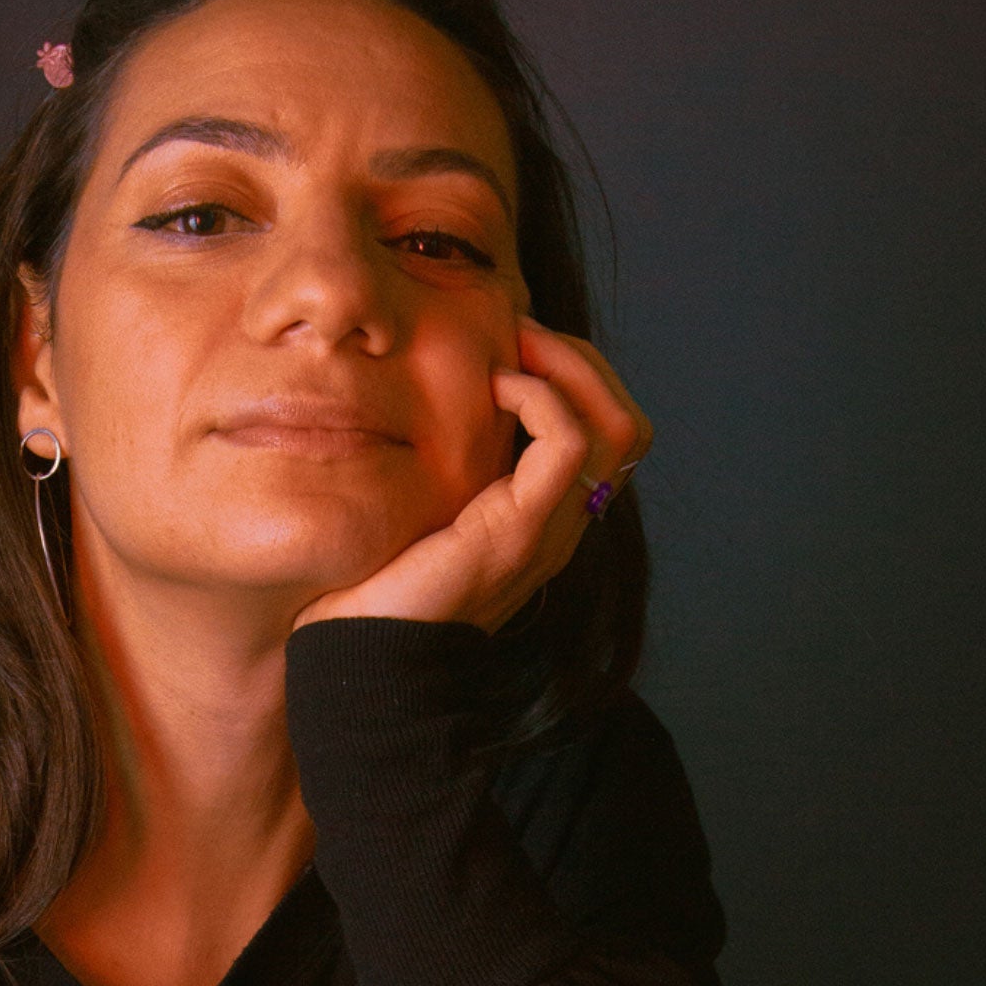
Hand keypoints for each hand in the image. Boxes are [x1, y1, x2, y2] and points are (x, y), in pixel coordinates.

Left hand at [292, 316, 652, 633]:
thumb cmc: (372, 585)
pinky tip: (494, 387)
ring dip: (568, 365)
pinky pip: (571, 442)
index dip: (572, 374)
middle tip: (520, 328)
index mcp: (543, 516)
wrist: (360, 656)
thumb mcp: (417, 507)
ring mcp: (551, 528)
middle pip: (625, 421)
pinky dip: (542, 397)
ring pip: (617, 425)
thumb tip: (424, 399)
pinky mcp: (524, 529)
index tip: (512, 342)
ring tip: (515, 343)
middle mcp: (562, 522)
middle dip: (579, 360)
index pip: (605, 430)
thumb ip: (442, 465)